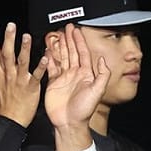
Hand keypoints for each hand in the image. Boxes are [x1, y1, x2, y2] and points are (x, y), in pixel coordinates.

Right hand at [0, 23, 47, 126]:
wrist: (11, 122)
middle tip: (10, 26)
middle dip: (8, 39)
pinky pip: (36, 76)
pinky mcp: (31, 88)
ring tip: (26, 36)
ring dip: (24, 49)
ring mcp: (20, 81)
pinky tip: (45, 57)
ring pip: (22, 62)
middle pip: (7, 54)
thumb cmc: (3, 107)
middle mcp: (9, 75)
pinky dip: (40, 67)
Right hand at [44, 23, 109, 150]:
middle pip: (72, 52)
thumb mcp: (97, 91)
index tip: (76, 30)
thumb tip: (102, 60)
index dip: (79, 41)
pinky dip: (49, 58)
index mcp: (86, 74)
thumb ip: (102, 75)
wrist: (69, 123)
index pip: (82, 53)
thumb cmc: (84, 110)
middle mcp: (75, 74)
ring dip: (59, 45)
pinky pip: (51, 67)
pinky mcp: (53, 83)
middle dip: (69, 39)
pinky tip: (47, 49)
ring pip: (61, 57)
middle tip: (66, 27)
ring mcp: (64, 78)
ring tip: (56, 34)